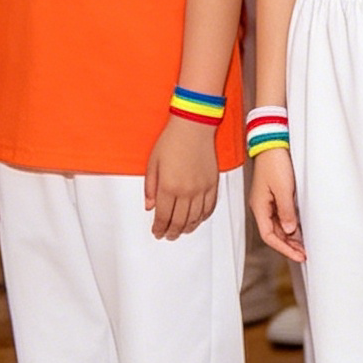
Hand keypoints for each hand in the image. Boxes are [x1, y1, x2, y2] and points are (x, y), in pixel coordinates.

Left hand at [144, 117, 221, 239]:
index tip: (157, 232)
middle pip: (179, 221)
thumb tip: (150, 206)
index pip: (163, 216)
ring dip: (188, 228)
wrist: (194, 126)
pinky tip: (198, 219)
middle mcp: (186, 191)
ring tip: (182, 231)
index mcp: (168, 187)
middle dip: (172, 232)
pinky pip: (210, 207)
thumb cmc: (172, 141)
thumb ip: (150, 188)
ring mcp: (201, 188)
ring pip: (196, 218)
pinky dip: (203, 217)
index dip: (159, 228)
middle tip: (167, 235)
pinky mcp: (213, 184)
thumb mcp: (152, 164)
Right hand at [250, 147, 304, 261]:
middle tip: (304, 254)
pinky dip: (291, 225)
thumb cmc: (275, 163)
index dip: (283, 248)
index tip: (298, 255)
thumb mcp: (283, 189)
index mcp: (259, 207)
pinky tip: (301, 230)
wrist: (273, 143)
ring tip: (304, 246)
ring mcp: (268, 201)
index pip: (269, 236)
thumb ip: (286, 211)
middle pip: (274, 233)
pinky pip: (282, 216)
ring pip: (279, 226)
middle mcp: (262, 207)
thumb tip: (290, 231)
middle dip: (288, 245)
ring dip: (291, 237)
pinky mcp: (276, 195)